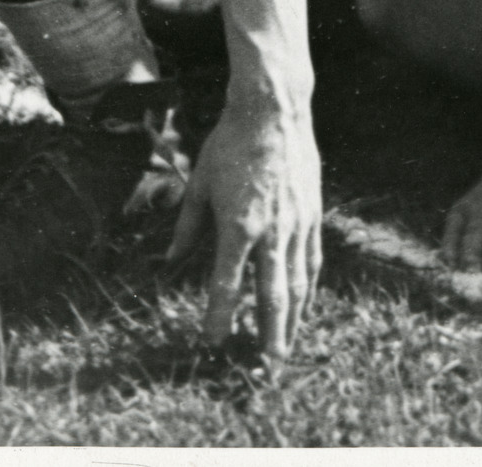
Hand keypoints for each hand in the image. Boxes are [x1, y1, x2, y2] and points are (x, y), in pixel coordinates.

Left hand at [167, 98, 321, 363]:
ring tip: (285, 348)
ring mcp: (296, 225)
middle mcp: (271, 232)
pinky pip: (312, 261)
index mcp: (237, 226)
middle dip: (267, 336)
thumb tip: (169, 262)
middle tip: (265, 368)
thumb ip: (187, 227)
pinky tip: (305, 304)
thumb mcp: (200, 184)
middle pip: (271, 296)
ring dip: (292, 321)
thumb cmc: (229, 144)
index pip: (226, 285)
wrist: (273, 111)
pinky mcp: (312, 215)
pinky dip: (308, 288)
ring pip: (297, 284)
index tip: (212, 343)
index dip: (218, 318)